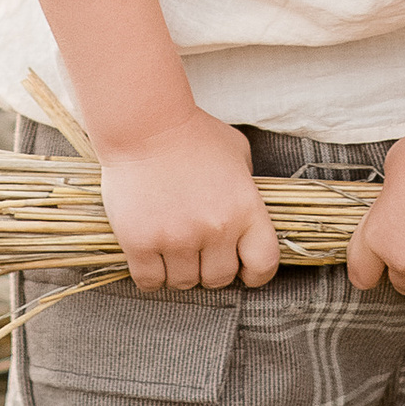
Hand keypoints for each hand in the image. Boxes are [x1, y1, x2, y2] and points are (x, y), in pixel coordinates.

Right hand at [98, 111, 281, 291]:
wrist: (144, 123)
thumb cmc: (191, 133)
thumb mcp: (237, 152)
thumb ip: (247, 184)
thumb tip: (247, 212)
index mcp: (245, 208)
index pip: (264, 263)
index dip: (255, 273)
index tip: (244, 271)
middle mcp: (215, 228)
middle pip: (219, 278)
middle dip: (209, 268)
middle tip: (197, 251)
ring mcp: (177, 238)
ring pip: (184, 282)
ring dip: (179, 271)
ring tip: (171, 248)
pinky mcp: (141, 243)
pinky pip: (150, 281)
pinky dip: (151, 275)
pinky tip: (150, 257)